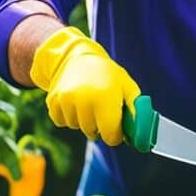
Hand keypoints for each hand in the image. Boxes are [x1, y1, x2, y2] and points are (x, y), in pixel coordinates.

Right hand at [29, 26, 140, 145]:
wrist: (76, 57)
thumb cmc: (107, 75)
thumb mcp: (127, 87)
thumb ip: (136, 111)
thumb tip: (142, 138)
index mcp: (106, 97)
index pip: (111, 136)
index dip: (115, 133)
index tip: (116, 125)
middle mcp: (84, 100)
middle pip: (93, 133)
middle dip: (99, 126)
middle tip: (101, 108)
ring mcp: (66, 100)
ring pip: (76, 127)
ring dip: (82, 120)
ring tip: (86, 101)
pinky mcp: (52, 101)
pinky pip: (61, 122)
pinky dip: (67, 115)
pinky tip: (73, 101)